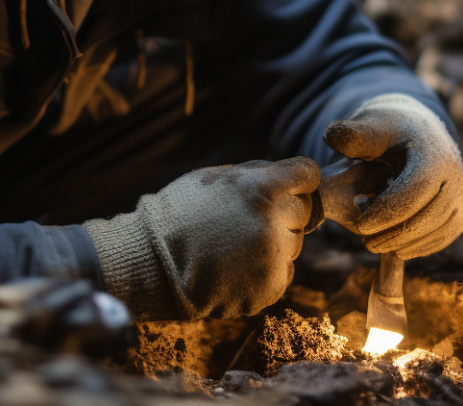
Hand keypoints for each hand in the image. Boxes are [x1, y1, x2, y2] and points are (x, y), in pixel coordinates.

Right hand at [83, 157, 319, 320]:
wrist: (153, 263)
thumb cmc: (182, 212)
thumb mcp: (216, 177)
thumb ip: (258, 174)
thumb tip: (292, 176)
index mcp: (262, 188)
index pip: (308, 174)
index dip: (297, 179)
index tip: (286, 186)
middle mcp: (273, 222)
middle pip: (304, 209)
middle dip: (284, 211)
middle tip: (247, 219)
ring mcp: (274, 258)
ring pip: (294, 242)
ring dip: (274, 242)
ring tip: (235, 245)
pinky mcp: (271, 287)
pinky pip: (283, 271)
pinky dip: (266, 270)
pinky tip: (236, 267)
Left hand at [323, 94, 462, 258]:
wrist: (418, 132)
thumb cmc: (389, 131)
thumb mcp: (371, 127)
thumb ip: (353, 134)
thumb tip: (331, 136)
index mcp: (434, 154)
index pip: (415, 191)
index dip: (387, 212)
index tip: (361, 226)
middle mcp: (456, 176)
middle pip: (430, 216)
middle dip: (396, 234)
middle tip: (366, 243)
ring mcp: (462, 196)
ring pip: (439, 231)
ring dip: (406, 244)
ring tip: (375, 244)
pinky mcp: (461, 213)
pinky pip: (444, 238)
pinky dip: (419, 247)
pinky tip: (394, 248)